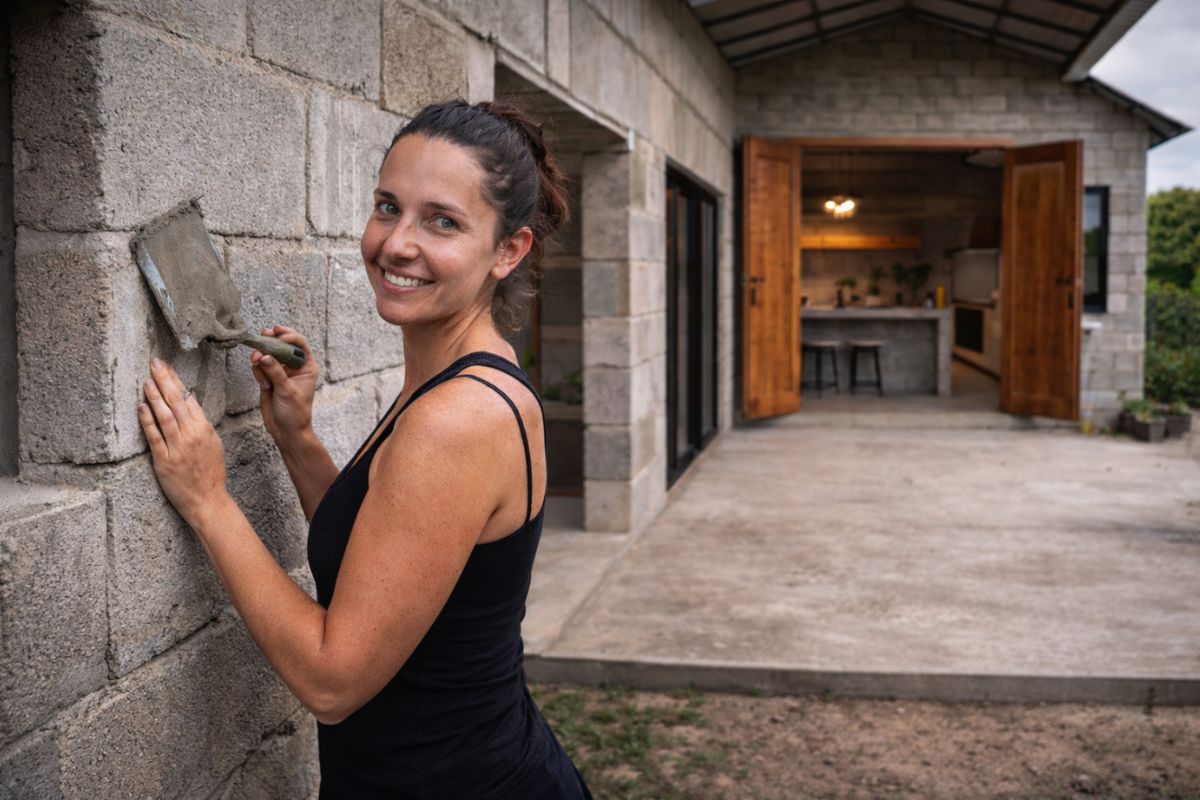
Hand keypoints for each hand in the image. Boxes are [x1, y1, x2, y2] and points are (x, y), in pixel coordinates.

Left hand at [139, 358, 230, 527]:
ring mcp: (178, 448)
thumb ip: (201, 425)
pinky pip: (154, 437)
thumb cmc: (211, 473)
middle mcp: (192, 435)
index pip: (188, 398)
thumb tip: (190, 404)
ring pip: (164, 416)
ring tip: (146, 380)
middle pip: (176, 402)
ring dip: (154, 396)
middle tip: (154, 363)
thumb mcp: (214, 444)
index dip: (176, 381)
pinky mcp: (164, 461)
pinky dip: (147, 420)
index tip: (167, 367)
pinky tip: (141, 407)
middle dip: (164, 380)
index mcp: (205, 429)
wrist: (207, 500)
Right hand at [251, 325, 318, 441]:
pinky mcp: (268, 378)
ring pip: (268, 355)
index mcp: (307, 367)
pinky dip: (258, 371)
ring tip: (256, 361)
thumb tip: (265, 356)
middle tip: (263, 336)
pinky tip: (263, 384)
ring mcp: (280, 372)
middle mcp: (294, 367)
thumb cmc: (295, 412)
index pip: (300, 344)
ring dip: (261, 357)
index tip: (278, 334)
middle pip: (282, 346)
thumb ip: (275, 372)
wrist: (286, 430)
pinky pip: (260, 367)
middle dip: (271, 341)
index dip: (289, 336)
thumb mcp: (287, 391)